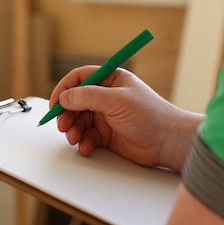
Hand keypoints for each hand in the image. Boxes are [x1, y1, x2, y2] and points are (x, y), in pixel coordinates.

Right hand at [49, 67, 202, 170]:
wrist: (167, 141)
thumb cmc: (150, 114)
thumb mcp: (117, 100)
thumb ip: (89, 97)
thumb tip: (65, 97)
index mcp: (111, 80)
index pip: (80, 78)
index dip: (65, 89)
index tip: (55, 103)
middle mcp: (107, 96)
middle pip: (75, 101)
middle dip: (66, 113)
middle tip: (63, 125)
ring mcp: (106, 116)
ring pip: (78, 120)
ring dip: (73, 129)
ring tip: (76, 138)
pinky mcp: (107, 135)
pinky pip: (86, 137)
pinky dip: (83, 142)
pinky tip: (87, 147)